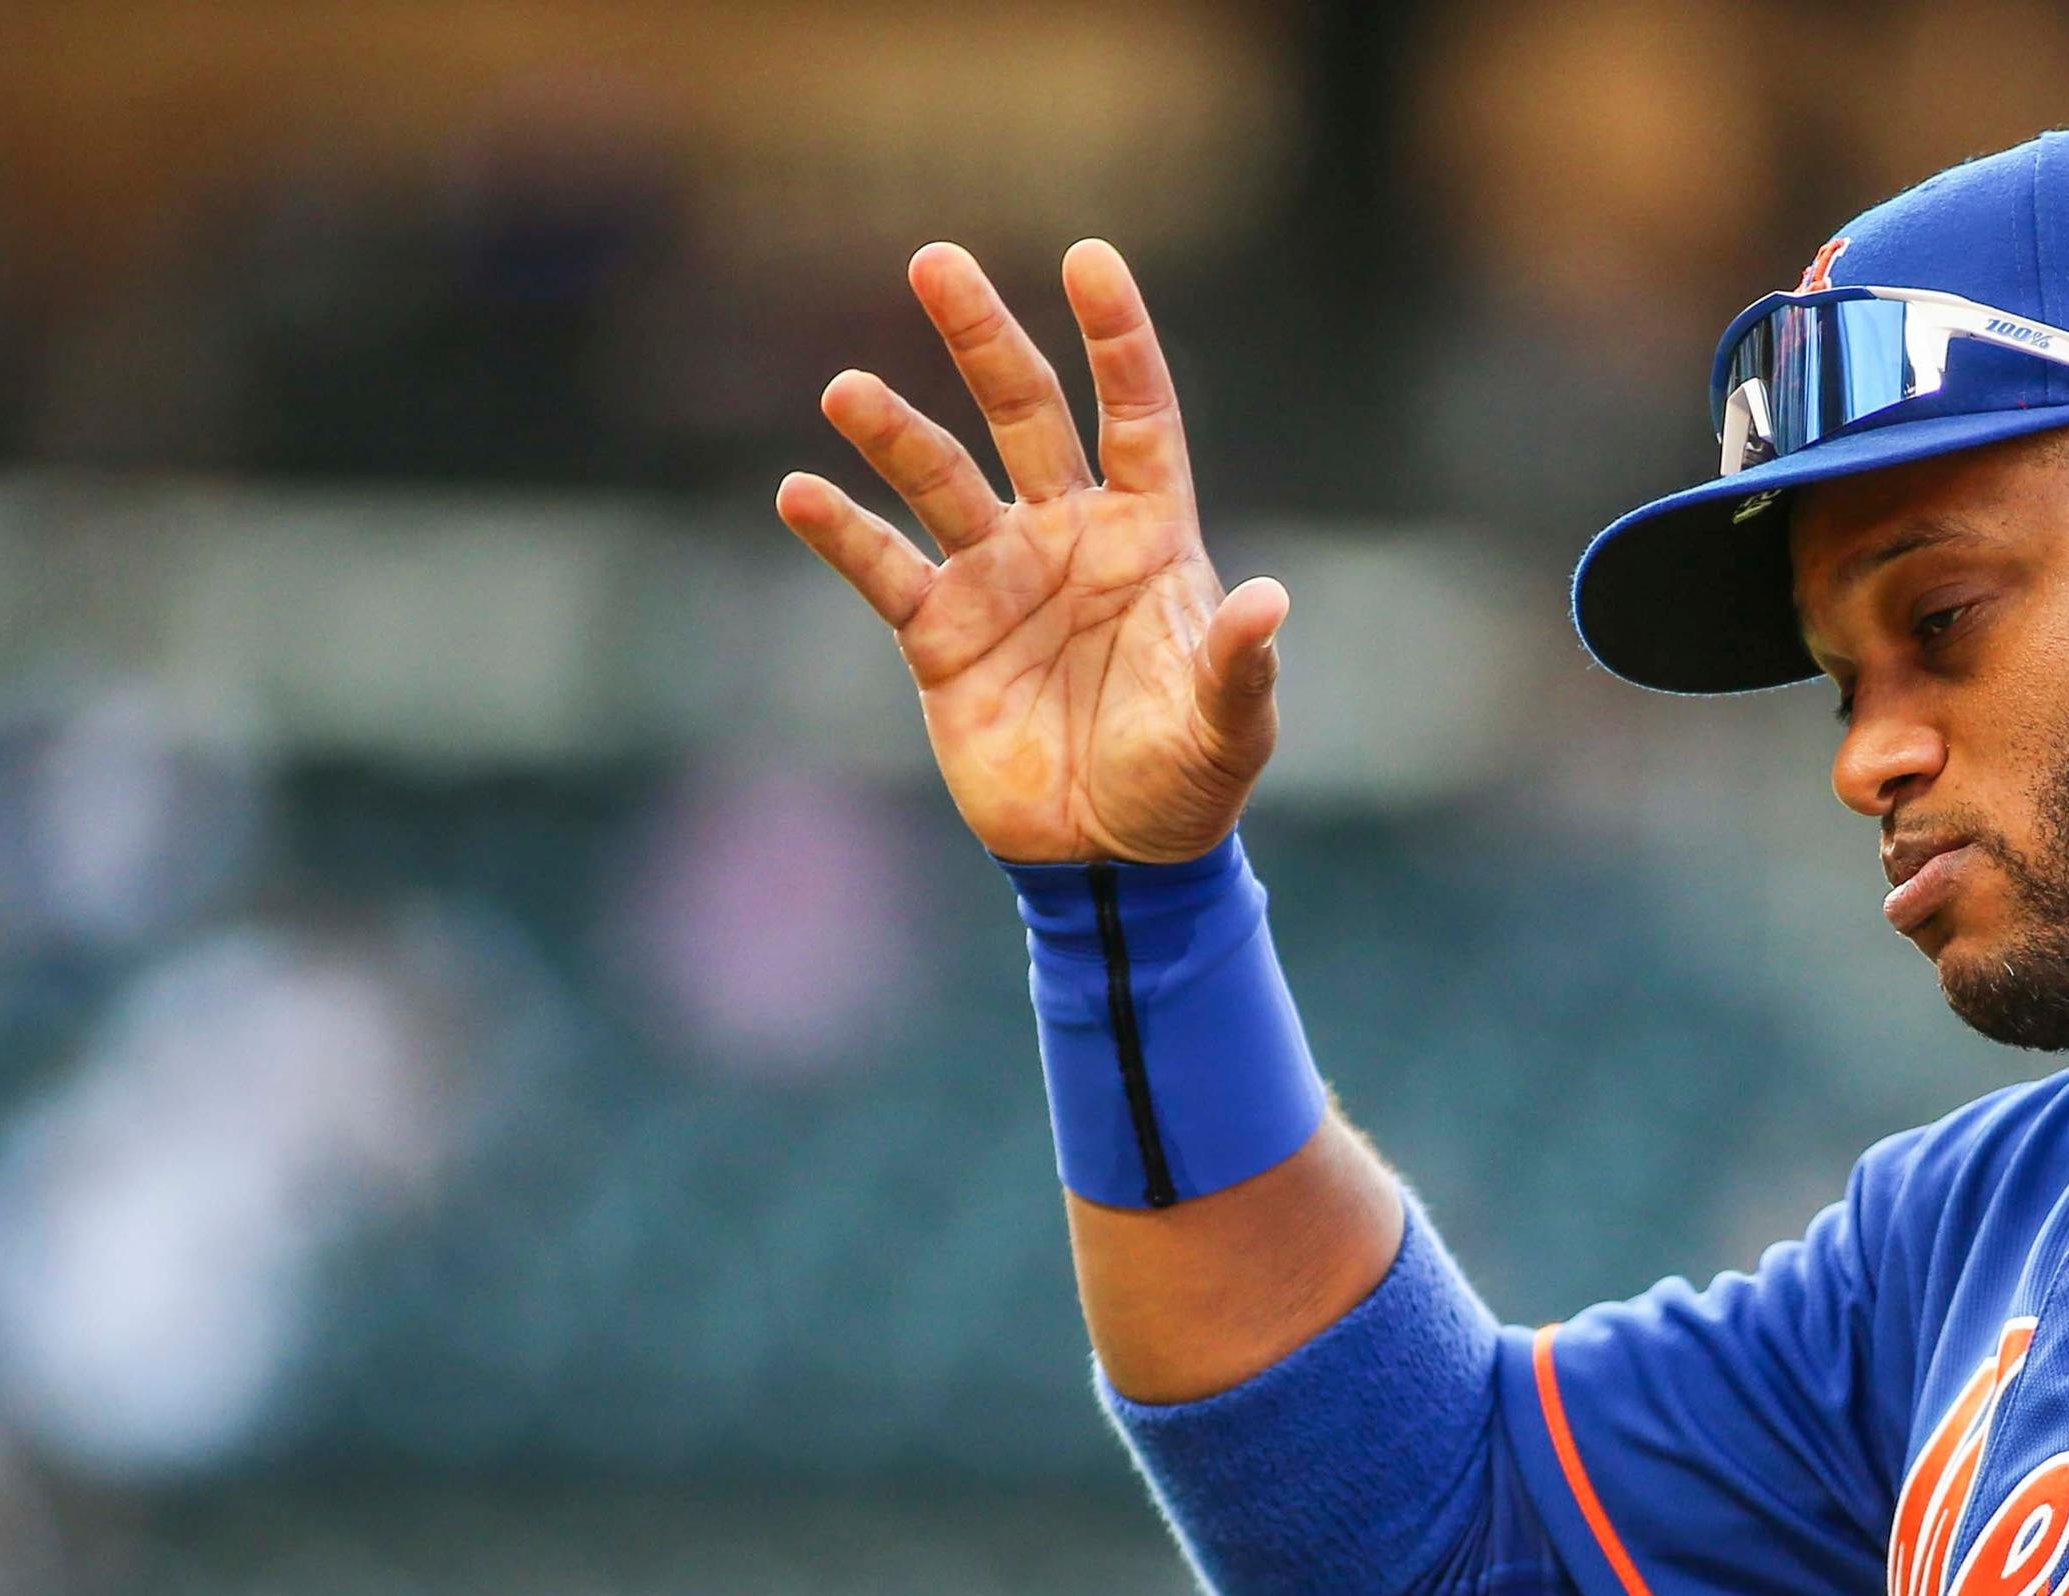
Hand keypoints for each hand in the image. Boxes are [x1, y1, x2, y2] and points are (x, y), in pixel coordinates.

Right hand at [776, 240, 1285, 865]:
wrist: (1112, 862)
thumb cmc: (1186, 787)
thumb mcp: (1229, 732)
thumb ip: (1239, 666)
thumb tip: (1267, 604)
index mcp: (1148, 537)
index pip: (1135, 415)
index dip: (1117, 339)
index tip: (1088, 261)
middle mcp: (1067, 537)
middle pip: (1023, 413)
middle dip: (982, 338)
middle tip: (936, 262)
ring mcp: (998, 579)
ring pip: (940, 480)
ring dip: (894, 434)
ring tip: (847, 392)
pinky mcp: (940, 638)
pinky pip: (883, 569)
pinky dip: (841, 532)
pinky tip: (800, 492)